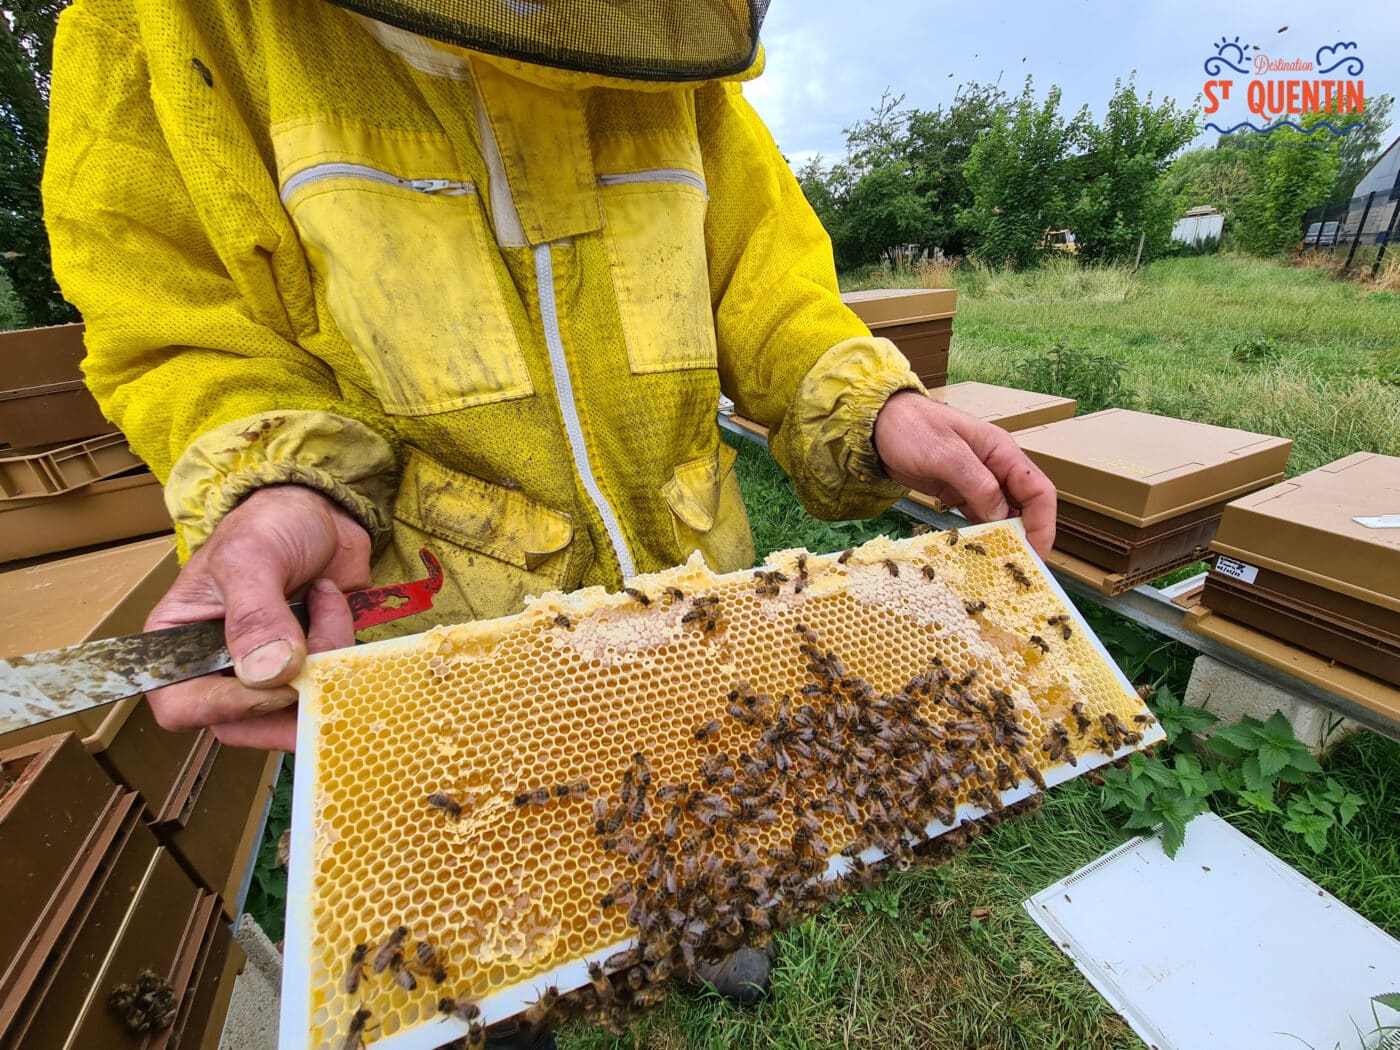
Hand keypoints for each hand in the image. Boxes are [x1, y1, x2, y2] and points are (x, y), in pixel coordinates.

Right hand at [143, 485, 372, 750]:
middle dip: (290, 695)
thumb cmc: (268, 525)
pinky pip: (329, 688)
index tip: (274, 682)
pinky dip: (343, 653)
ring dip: (323, 664)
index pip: (181, 706)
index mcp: (178, 645)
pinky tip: (334, 603)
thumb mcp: (250, 557)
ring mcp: (266, 673)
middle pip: (243, 723)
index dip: (224, 707)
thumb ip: (254, 614)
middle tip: (319, 651)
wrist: (323, 512)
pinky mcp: (309, 670)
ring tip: (326, 602)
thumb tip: (266, 675)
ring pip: (293, 711)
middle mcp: (217, 669)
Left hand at [872, 392, 1056, 556]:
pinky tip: (974, 552)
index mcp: (1002, 452)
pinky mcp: (957, 492)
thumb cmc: (911, 428)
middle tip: (1017, 569)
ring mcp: (977, 481)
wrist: (877, 424)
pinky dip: (979, 534)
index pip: (1038, 490)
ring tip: (996, 568)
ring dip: (1002, 539)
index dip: (1043, 523)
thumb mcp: (945, 453)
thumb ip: (976, 482)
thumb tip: (1001, 516)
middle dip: (1025, 537)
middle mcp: (995, 468)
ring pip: (1001, 515)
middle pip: (1024, 507)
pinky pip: (977, 517)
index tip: (1037, 553)